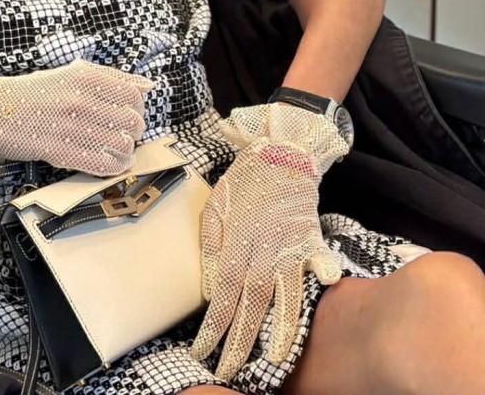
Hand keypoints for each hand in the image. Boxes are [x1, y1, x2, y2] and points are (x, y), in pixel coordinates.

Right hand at [0, 55, 150, 174]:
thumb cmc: (32, 92)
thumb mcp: (70, 74)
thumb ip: (108, 78)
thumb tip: (146, 85)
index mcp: (86, 77)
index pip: (133, 95)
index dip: (137, 109)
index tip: (130, 115)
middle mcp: (82, 100)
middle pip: (131, 122)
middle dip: (133, 132)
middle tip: (123, 135)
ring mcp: (72, 127)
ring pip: (121, 145)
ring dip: (125, 152)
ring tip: (116, 151)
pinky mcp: (61, 152)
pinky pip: (102, 164)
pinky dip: (113, 167)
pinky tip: (110, 164)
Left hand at [191, 103, 347, 380]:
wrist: (279, 153)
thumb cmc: (242, 183)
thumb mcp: (214, 209)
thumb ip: (211, 249)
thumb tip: (211, 290)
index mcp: (235, 242)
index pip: (222, 294)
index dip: (212, 327)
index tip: (202, 353)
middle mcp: (262, 249)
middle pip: (250, 304)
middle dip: (239, 343)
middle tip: (228, 372)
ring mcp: (289, 245)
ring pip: (284, 294)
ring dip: (279, 330)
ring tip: (271, 363)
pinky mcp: (310, 239)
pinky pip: (316, 264)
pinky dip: (321, 278)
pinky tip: (322, 298)